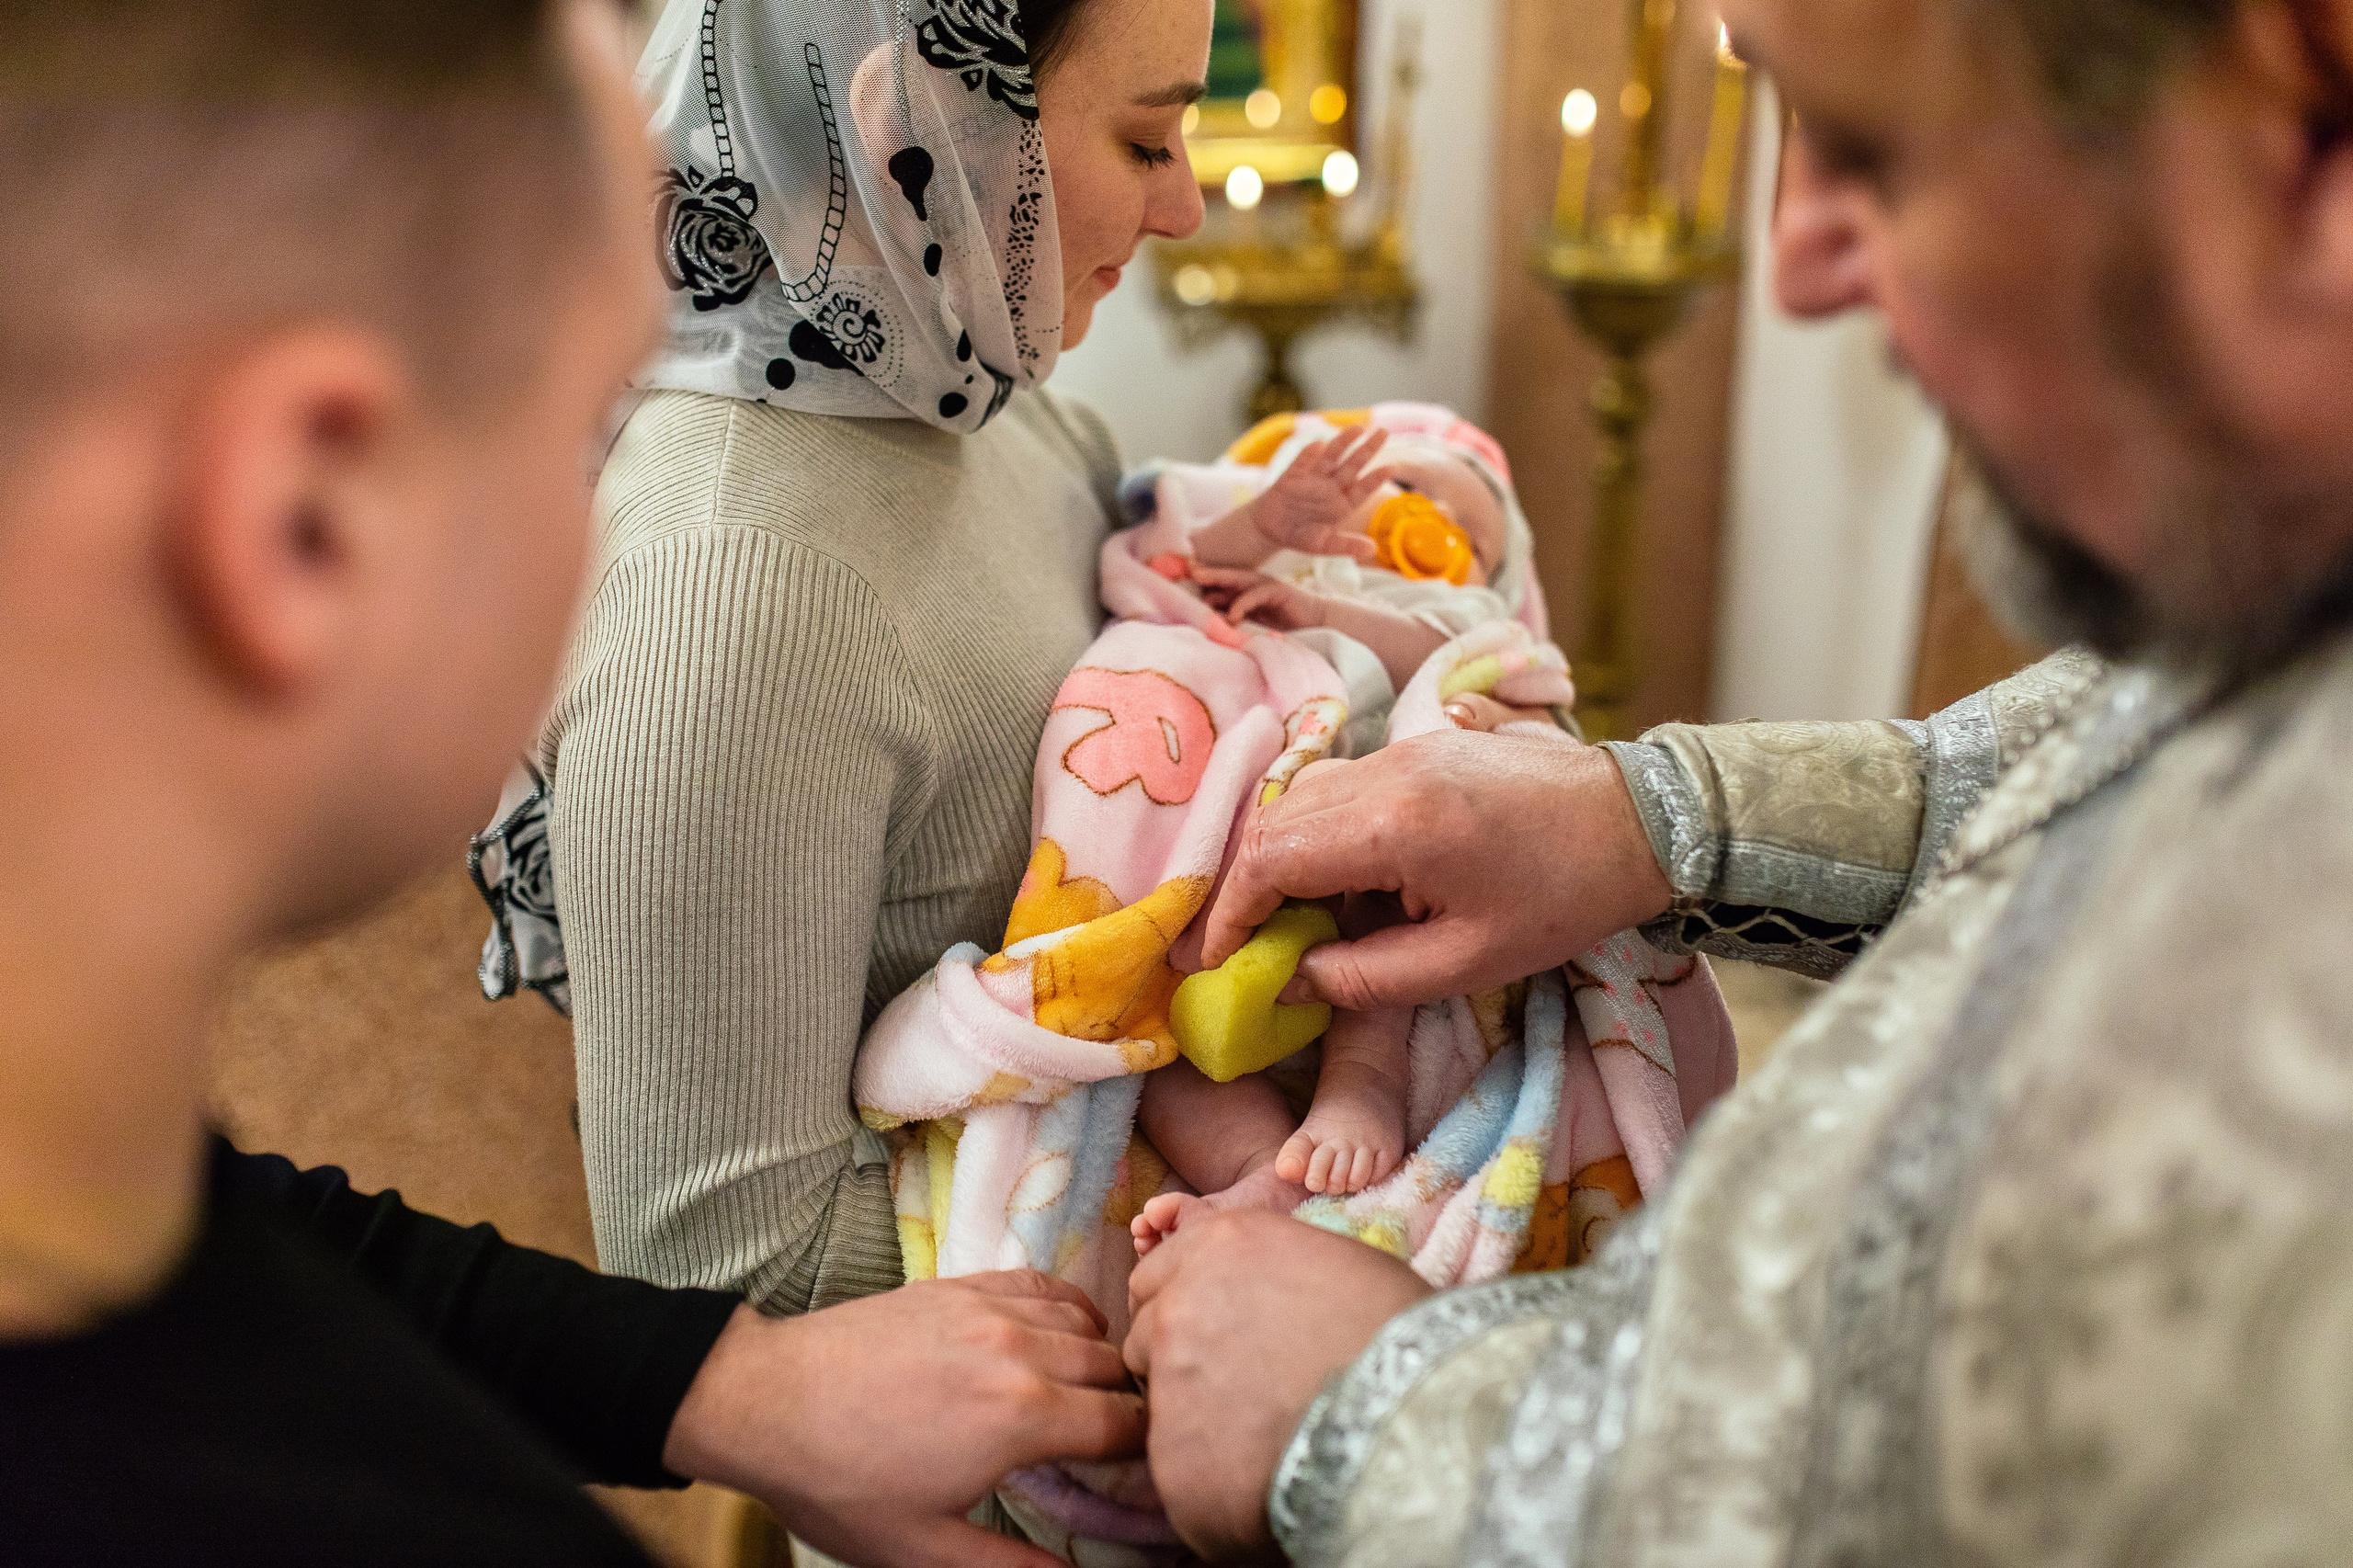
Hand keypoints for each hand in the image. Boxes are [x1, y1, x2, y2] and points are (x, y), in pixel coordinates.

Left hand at [664, 1273, 1145, 1567]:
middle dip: (1131, 1404)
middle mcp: (1018, 1350)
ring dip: (1101, 1357)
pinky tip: (1063, 1334)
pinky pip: (1041, 1283)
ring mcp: (988, 1308)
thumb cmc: (842, 1483)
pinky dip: (1068, 1308)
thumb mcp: (924, 1550)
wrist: (766, 1402)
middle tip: (1123, 1440)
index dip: (1148, 1451)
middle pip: (1114, 1366)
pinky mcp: (958, 1285)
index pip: (1124, 1424)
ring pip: (1085, 1321)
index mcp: (1021, 1416)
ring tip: (1093, 1394)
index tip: (1149, 1472)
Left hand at [1124, 1211, 1431, 1560]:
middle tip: (1234, 1394)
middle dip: (1177, 1363)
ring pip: (1156, 1403)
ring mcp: (1169, 1378)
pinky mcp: (1172, 1457)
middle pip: (1145, 1336)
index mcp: (1220, 1245)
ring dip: (1190, 1419)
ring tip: (1256, 1441)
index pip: (1156, 1275)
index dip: (1181, 1308)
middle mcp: (1180, 1303)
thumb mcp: (1333, 1264)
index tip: (1211, 1337)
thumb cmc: (1402, 1336)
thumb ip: (1269, 1273)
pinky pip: (1178, 1468)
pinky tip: (1262, 1482)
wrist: (1417, 1414)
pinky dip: (1209, 1480)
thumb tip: (1258, 1298)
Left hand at [1191, 564, 1327, 631]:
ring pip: (1239, 580)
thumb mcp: (1253, 624)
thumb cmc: (1284, 628)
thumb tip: (1210, 623)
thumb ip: (1234, 620)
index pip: (1221, 584)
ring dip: (1219, 579)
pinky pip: (1257, 595)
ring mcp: (1267, 586)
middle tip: (1187, 570)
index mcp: (1247, 592)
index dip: (1203, 581)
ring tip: (1201, 579)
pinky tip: (1232, 615)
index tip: (1181, 579)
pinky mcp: (1280, 592)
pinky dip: (1243, 604)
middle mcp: (1255, 585)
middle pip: (1226, 577)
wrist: (1317, 625)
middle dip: (1206, 573)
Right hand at [1202, 728, 1675, 1008]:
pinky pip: (1344, 784)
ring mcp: (1404, 748)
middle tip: (1247, 944)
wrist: (1640, 821)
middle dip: (1248, 885)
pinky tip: (1348, 880)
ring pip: (1304, 796)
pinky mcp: (1422, 744)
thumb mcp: (1465, 962)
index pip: (1272, 858)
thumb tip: (1292, 981)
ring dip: (1284, 856)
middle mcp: (1385, 772)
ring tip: (1295, 918)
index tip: (1219, 959)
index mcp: (1393, 826)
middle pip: (1275, 821)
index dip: (1233, 913)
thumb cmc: (1562, 898)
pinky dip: (1323, 831)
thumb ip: (1366, 977)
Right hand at [1247, 427, 1388, 560]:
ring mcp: (1314, 479)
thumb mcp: (1324, 545)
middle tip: (1384, 432)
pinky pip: (1302, 463)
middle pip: (1353, 465)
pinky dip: (1309, 455)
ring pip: (1332, 457)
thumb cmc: (1301, 537)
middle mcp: (1332, 488)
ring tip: (1357, 429)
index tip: (1392, 468)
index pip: (1363, 489)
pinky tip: (1318, 446)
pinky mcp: (1293, 475)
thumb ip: (1346, 545)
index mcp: (1343, 504)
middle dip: (1368, 449)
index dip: (1376, 479)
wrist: (1270, 530)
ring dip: (1343, 442)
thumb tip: (1372, 550)